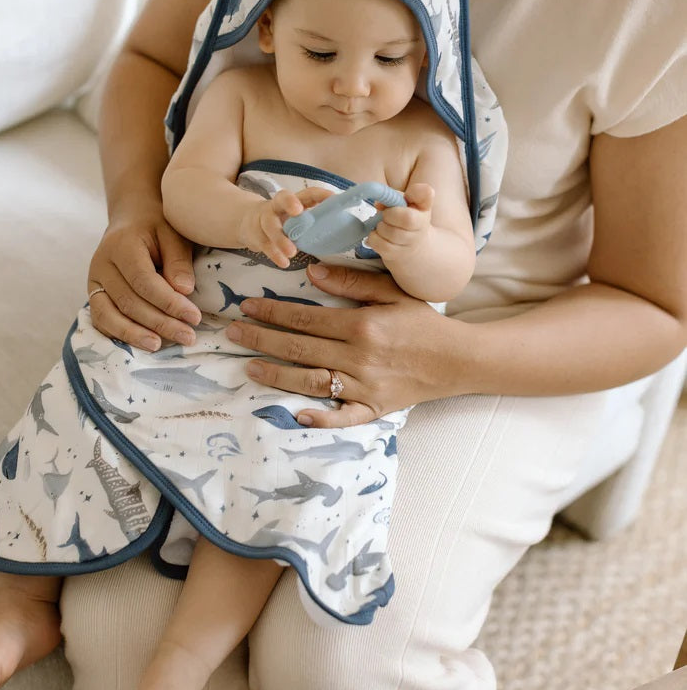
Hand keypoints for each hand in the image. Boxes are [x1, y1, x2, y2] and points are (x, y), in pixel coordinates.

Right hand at [87, 200, 200, 350]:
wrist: (130, 220)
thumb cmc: (156, 227)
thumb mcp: (173, 234)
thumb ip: (178, 260)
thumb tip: (184, 291)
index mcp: (121, 246)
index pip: (144, 281)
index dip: (169, 302)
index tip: (193, 317)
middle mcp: (101, 265)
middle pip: (129, 302)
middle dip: (160, 323)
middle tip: (188, 337)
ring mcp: (94, 282)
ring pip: (110, 315)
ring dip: (136, 335)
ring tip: (161, 346)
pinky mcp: (94, 295)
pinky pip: (101, 320)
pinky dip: (120, 334)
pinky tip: (140, 343)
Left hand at [224, 262, 473, 426]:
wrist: (457, 359)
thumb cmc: (423, 322)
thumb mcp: (391, 291)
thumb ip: (351, 282)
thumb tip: (311, 271)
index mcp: (360, 326)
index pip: (304, 318)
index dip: (272, 312)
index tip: (247, 306)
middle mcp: (359, 357)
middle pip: (299, 348)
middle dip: (262, 339)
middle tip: (233, 333)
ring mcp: (365, 386)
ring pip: (311, 382)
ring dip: (276, 376)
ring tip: (248, 367)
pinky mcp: (374, 408)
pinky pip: (344, 417)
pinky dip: (320, 418)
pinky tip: (294, 414)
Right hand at [239, 187, 332, 267]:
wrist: (246, 223)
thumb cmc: (282, 222)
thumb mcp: (297, 218)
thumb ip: (316, 224)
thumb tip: (348, 234)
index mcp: (294, 201)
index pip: (307, 194)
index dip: (319, 195)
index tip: (333, 198)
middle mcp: (278, 206)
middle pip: (281, 198)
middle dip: (289, 202)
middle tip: (298, 211)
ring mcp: (264, 220)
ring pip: (270, 225)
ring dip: (280, 238)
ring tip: (292, 252)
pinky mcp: (256, 236)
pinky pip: (264, 244)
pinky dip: (274, 254)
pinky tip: (284, 263)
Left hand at [365, 182, 434, 261]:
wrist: (412, 246)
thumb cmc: (406, 218)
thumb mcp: (406, 203)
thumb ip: (394, 197)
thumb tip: (379, 203)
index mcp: (423, 209)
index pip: (425, 195)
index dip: (416, 193)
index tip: (407, 196)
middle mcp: (421, 227)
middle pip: (407, 218)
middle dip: (390, 214)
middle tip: (386, 215)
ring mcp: (409, 244)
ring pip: (390, 232)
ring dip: (380, 226)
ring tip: (383, 225)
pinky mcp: (395, 254)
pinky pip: (380, 244)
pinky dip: (373, 237)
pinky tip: (378, 235)